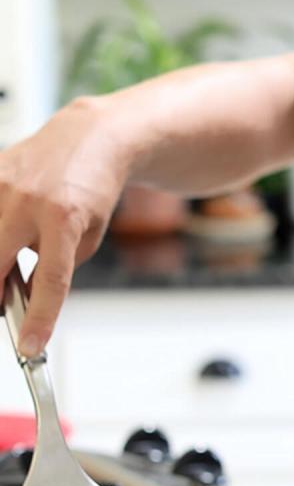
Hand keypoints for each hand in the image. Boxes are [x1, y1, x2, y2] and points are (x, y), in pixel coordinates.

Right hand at [0, 97, 127, 355]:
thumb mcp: (87, 237)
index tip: (30, 347)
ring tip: (12, 265)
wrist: (89, 139)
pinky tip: (10, 238)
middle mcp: (27, 200)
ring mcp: (1, 185)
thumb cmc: (92, 192)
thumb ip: (55, 267)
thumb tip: (25, 299)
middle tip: (6, 310)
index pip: (49, 281)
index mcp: (64, 219)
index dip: (39, 319)